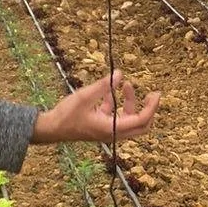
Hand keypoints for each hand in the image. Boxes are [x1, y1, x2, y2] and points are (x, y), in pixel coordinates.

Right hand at [30, 70, 160, 145]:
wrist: (51, 128)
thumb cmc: (67, 115)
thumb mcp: (85, 96)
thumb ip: (103, 85)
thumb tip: (119, 74)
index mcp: (112, 128)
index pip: (141, 120)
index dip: (151, 107)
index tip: (156, 94)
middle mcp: (113, 132)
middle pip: (140, 124)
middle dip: (148, 108)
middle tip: (153, 94)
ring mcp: (107, 130)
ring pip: (128, 118)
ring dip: (130, 102)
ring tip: (126, 84)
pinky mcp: (100, 126)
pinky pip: (115, 115)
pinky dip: (116, 103)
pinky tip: (109, 89)